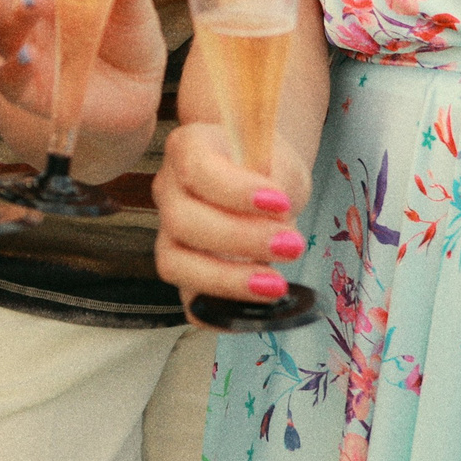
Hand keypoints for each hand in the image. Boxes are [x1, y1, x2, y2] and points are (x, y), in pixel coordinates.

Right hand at [0, 0, 163, 152]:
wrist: (138, 90)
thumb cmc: (127, 35)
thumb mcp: (132, 6)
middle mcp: (21, 15)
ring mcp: (23, 52)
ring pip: (1, 32)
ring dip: (14, 13)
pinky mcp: (29, 92)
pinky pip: (9, 83)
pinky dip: (14, 70)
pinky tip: (25, 57)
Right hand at [153, 122, 313, 323]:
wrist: (261, 179)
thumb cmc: (266, 166)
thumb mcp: (278, 161)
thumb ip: (275, 185)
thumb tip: (276, 225)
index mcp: (188, 148)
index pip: (198, 170)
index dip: (236, 192)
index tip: (281, 203)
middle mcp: (168, 190)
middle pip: (183, 220)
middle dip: (240, 239)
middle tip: (292, 246)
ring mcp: (168, 234)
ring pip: (175, 263)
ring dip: (228, 279)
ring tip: (276, 285)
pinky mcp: (184, 272)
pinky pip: (188, 301)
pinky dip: (219, 312)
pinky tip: (258, 309)